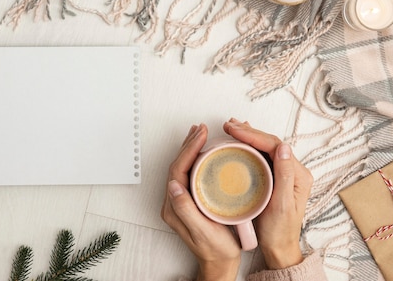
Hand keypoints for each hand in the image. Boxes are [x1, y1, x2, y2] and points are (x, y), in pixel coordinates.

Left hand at [161, 124, 240, 280]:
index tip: (201, 136)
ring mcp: (182, 200)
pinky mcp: (191, 200)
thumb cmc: (216, 250)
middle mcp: (174, 202)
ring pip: (184, 167)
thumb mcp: (204, 232)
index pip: (178, 170)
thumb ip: (186, 210)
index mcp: (174, 207)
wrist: (220, 264)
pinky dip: (196, 158)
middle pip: (178, 165)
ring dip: (191, 148)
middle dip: (189, 144)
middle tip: (201, 128)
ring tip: (200, 133)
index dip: (188, 150)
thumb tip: (173, 186)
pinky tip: (204, 150)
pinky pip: (190, 172)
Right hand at [223, 119, 313, 269]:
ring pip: (265, 147)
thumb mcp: (281, 205)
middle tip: (228, 125)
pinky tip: (240, 141)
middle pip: (270, 143)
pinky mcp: (275, 178)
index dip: (254, 135)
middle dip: (249, 132)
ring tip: (232, 127)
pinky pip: (262, 156)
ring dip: (248, 136)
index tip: (235, 130)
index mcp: (298, 174)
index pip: (275, 145)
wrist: (279, 248)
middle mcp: (294, 170)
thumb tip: (283, 147)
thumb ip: (284, 175)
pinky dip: (249, 146)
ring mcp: (284, 173)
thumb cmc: (279, 231)